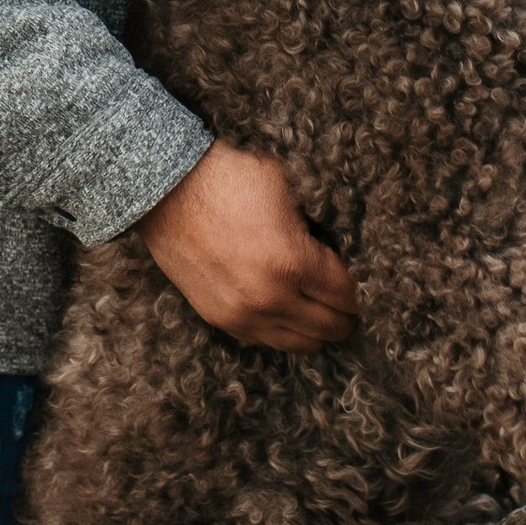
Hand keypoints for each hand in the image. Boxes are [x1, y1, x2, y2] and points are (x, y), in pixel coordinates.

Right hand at [141, 141, 359, 350]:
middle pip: (328, 328)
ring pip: (299, 344)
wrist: (167, 192)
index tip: (357, 286)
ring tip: (322, 316)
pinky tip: (287, 314)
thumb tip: (332, 250)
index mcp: (292, 262)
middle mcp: (270, 298)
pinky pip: (264, 342)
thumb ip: (313, 226)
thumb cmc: (229, 180)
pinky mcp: (220, 320)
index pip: (345, 295)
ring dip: (316, 331)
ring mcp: (243, 315)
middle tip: (348, 306)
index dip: (357, 291)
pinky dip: (282, 332)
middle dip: (344, 317)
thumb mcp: (286, 188)